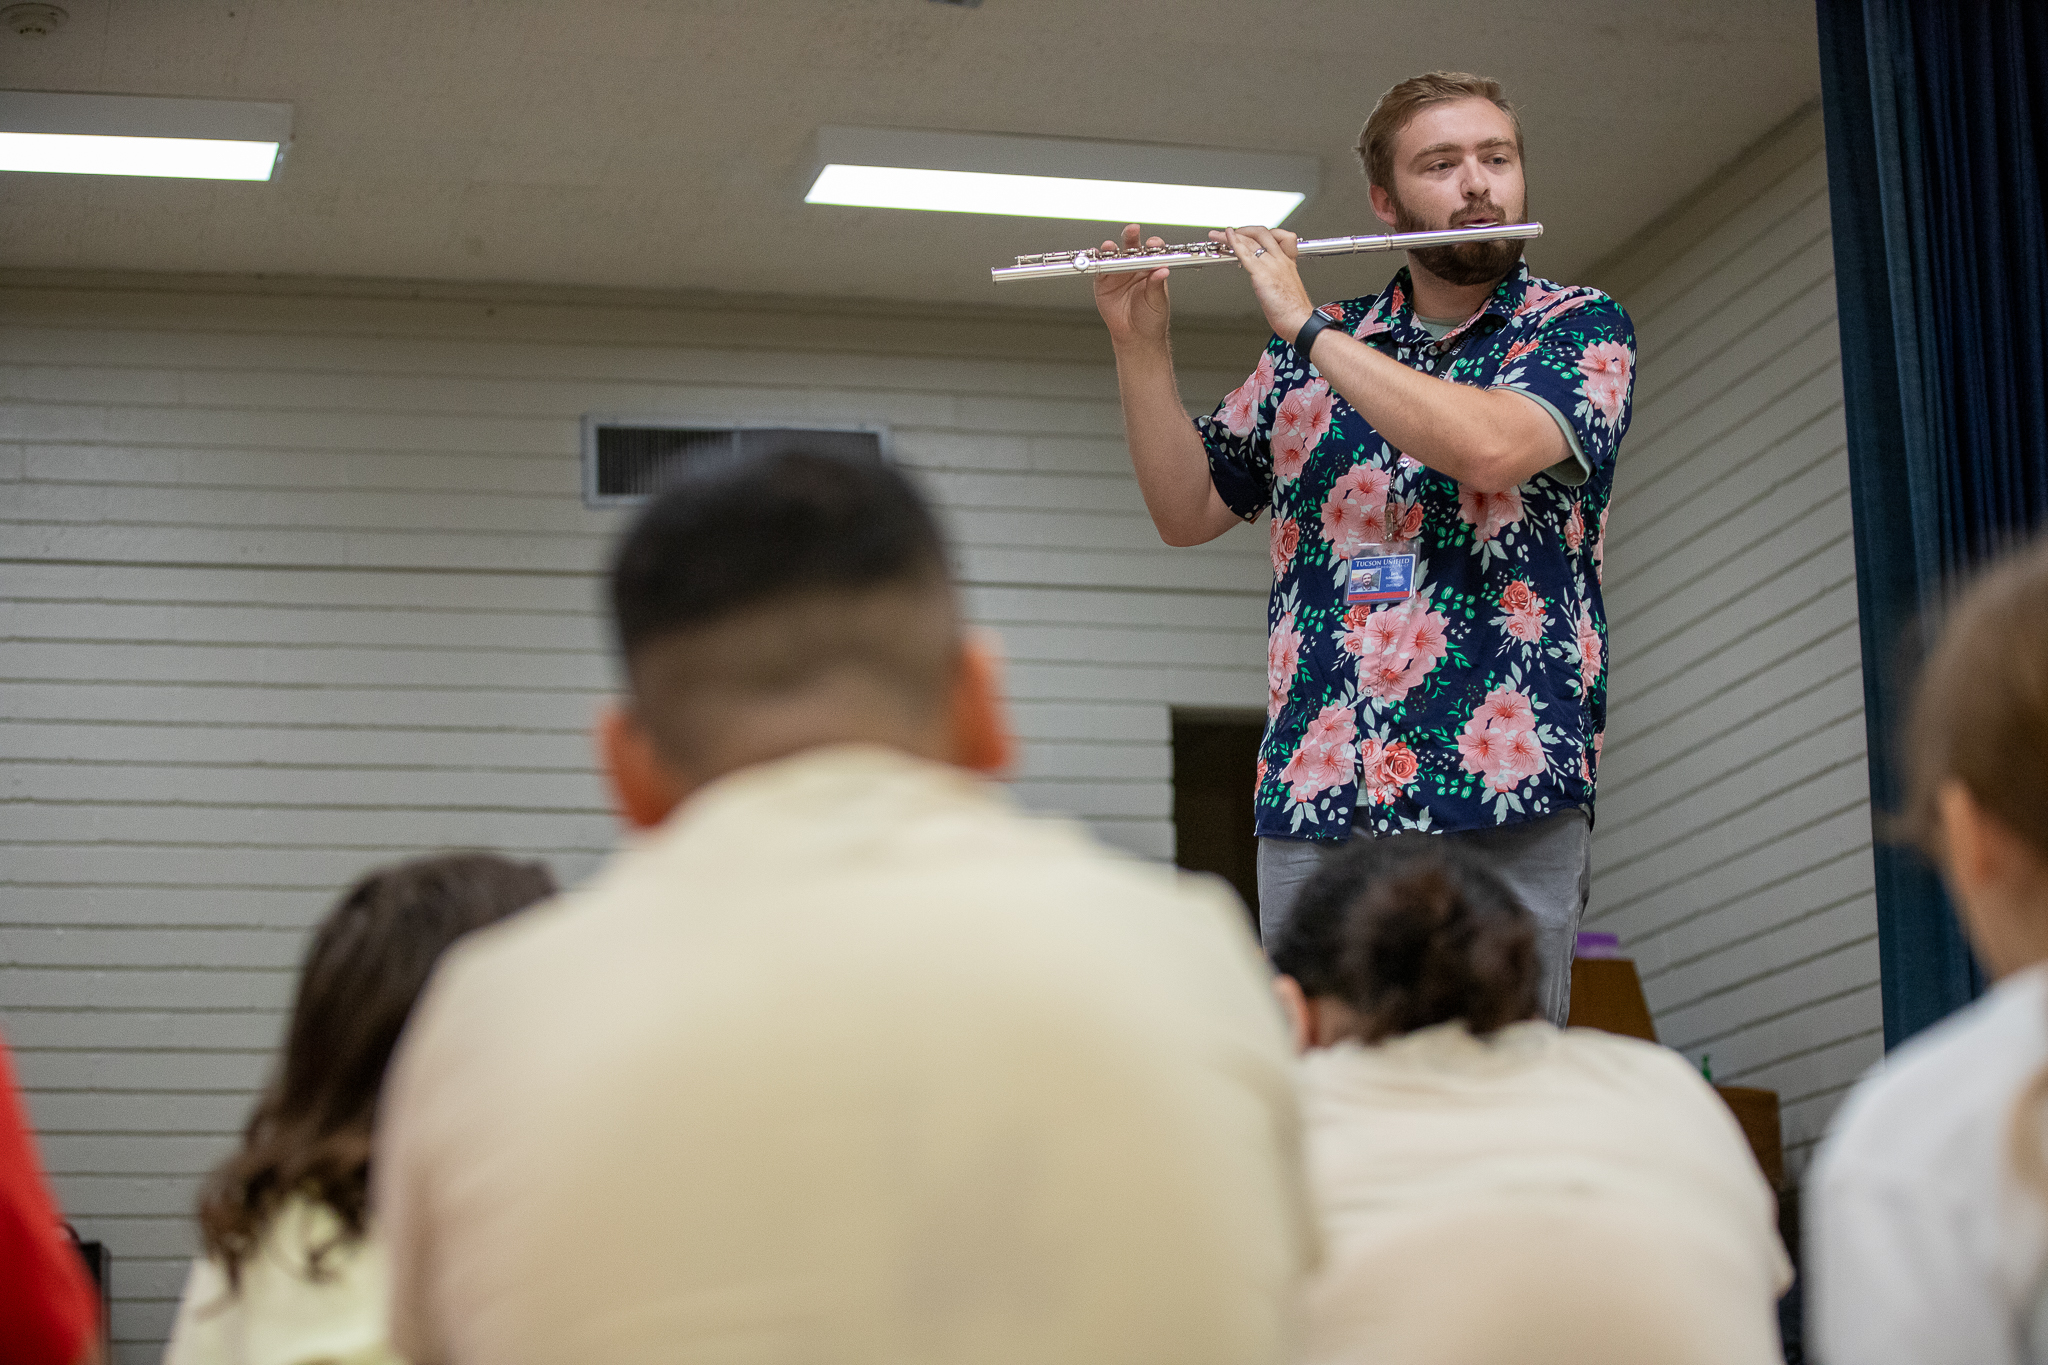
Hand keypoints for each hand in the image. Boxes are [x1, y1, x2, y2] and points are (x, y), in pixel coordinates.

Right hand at [1092, 223, 1171, 348]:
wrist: (1136, 337)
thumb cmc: (1151, 319)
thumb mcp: (1158, 301)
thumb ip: (1157, 285)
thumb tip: (1162, 271)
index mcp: (1151, 269)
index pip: (1152, 251)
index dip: (1152, 245)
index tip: (1153, 244)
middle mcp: (1134, 268)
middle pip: (1132, 247)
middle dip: (1131, 237)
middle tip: (1132, 231)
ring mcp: (1118, 274)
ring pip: (1114, 256)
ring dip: (1111, 249)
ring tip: (1110, 247)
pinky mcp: (1104, 283)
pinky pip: (1099, 270)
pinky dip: (1097, 264)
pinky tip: (1097, 258)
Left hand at [1215, 225, 1315, 342]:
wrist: (1300, 321)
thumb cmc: (1294, 311)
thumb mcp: (1286, 289)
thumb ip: (1276, 281)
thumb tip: (1265, 284)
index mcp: (1288, 262)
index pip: (1278, 236)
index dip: (1260, 233)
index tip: (1248, 235)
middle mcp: (1281, 260)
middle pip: (1262, 234)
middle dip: (1242, 230)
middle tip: (1228, 232)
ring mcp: (1272, 265)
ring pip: (1251, 241)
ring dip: (1231, 236)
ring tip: (1217, 235)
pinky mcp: (1263, 274)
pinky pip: (1247, 254)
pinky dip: (1235, 243)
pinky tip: (1227, 238)